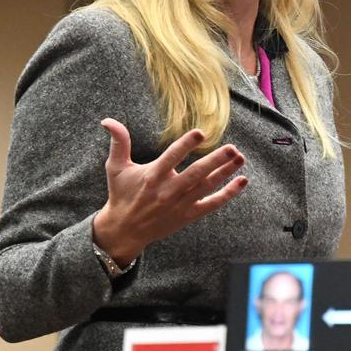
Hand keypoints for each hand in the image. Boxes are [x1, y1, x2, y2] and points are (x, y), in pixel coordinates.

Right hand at [92, 118, 248, 264]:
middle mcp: (168, 191)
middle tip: (232, 148)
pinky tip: (242, 181)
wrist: (125, 229)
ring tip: (240, 158)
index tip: (200, 133)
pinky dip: (228, 194)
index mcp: (152, 176)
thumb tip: (108, 121)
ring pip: (207, 187)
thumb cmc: (121, 194)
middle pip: (196, 174)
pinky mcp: (189, 215)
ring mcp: (180, 204)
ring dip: (225, 173)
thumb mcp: (116, 168)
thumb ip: (118, 143)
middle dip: (215, 161)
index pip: (171, 157)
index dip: (185, 145)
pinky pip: (212, 204)